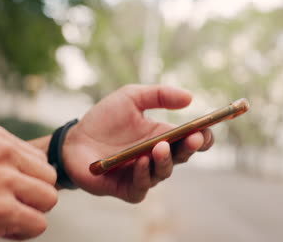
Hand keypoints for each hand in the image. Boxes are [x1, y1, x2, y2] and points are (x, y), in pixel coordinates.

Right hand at [0, 126, 57, 240]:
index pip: (41, 160)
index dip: (28, 180)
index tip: (5, 190)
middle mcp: (4, 153)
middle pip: (50, 178)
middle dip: (34, 196)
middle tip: (9, 205)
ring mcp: (3, 180)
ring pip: (49, 200)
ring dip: (31, 214)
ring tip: (6, 217)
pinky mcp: (2, 209)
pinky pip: (38, 223)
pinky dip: (23, 232)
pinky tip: (0, 229)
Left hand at [62, 84, 213, 202]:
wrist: (74, 139)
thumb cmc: (104, 119)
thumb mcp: (131, 97)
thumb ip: (159, 94)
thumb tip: (190, 97)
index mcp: (163, 136)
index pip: (191, 140)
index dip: (204, 136)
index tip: (208, 127)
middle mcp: (157, 157)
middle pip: (182, 156)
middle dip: (190, 147)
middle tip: (194, 137)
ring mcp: (143, 174)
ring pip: (163, 172)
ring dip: (165, 160)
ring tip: (160, 146)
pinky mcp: (126, 188)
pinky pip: (141, 187)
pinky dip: (142, 175)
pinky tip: (140, 161)